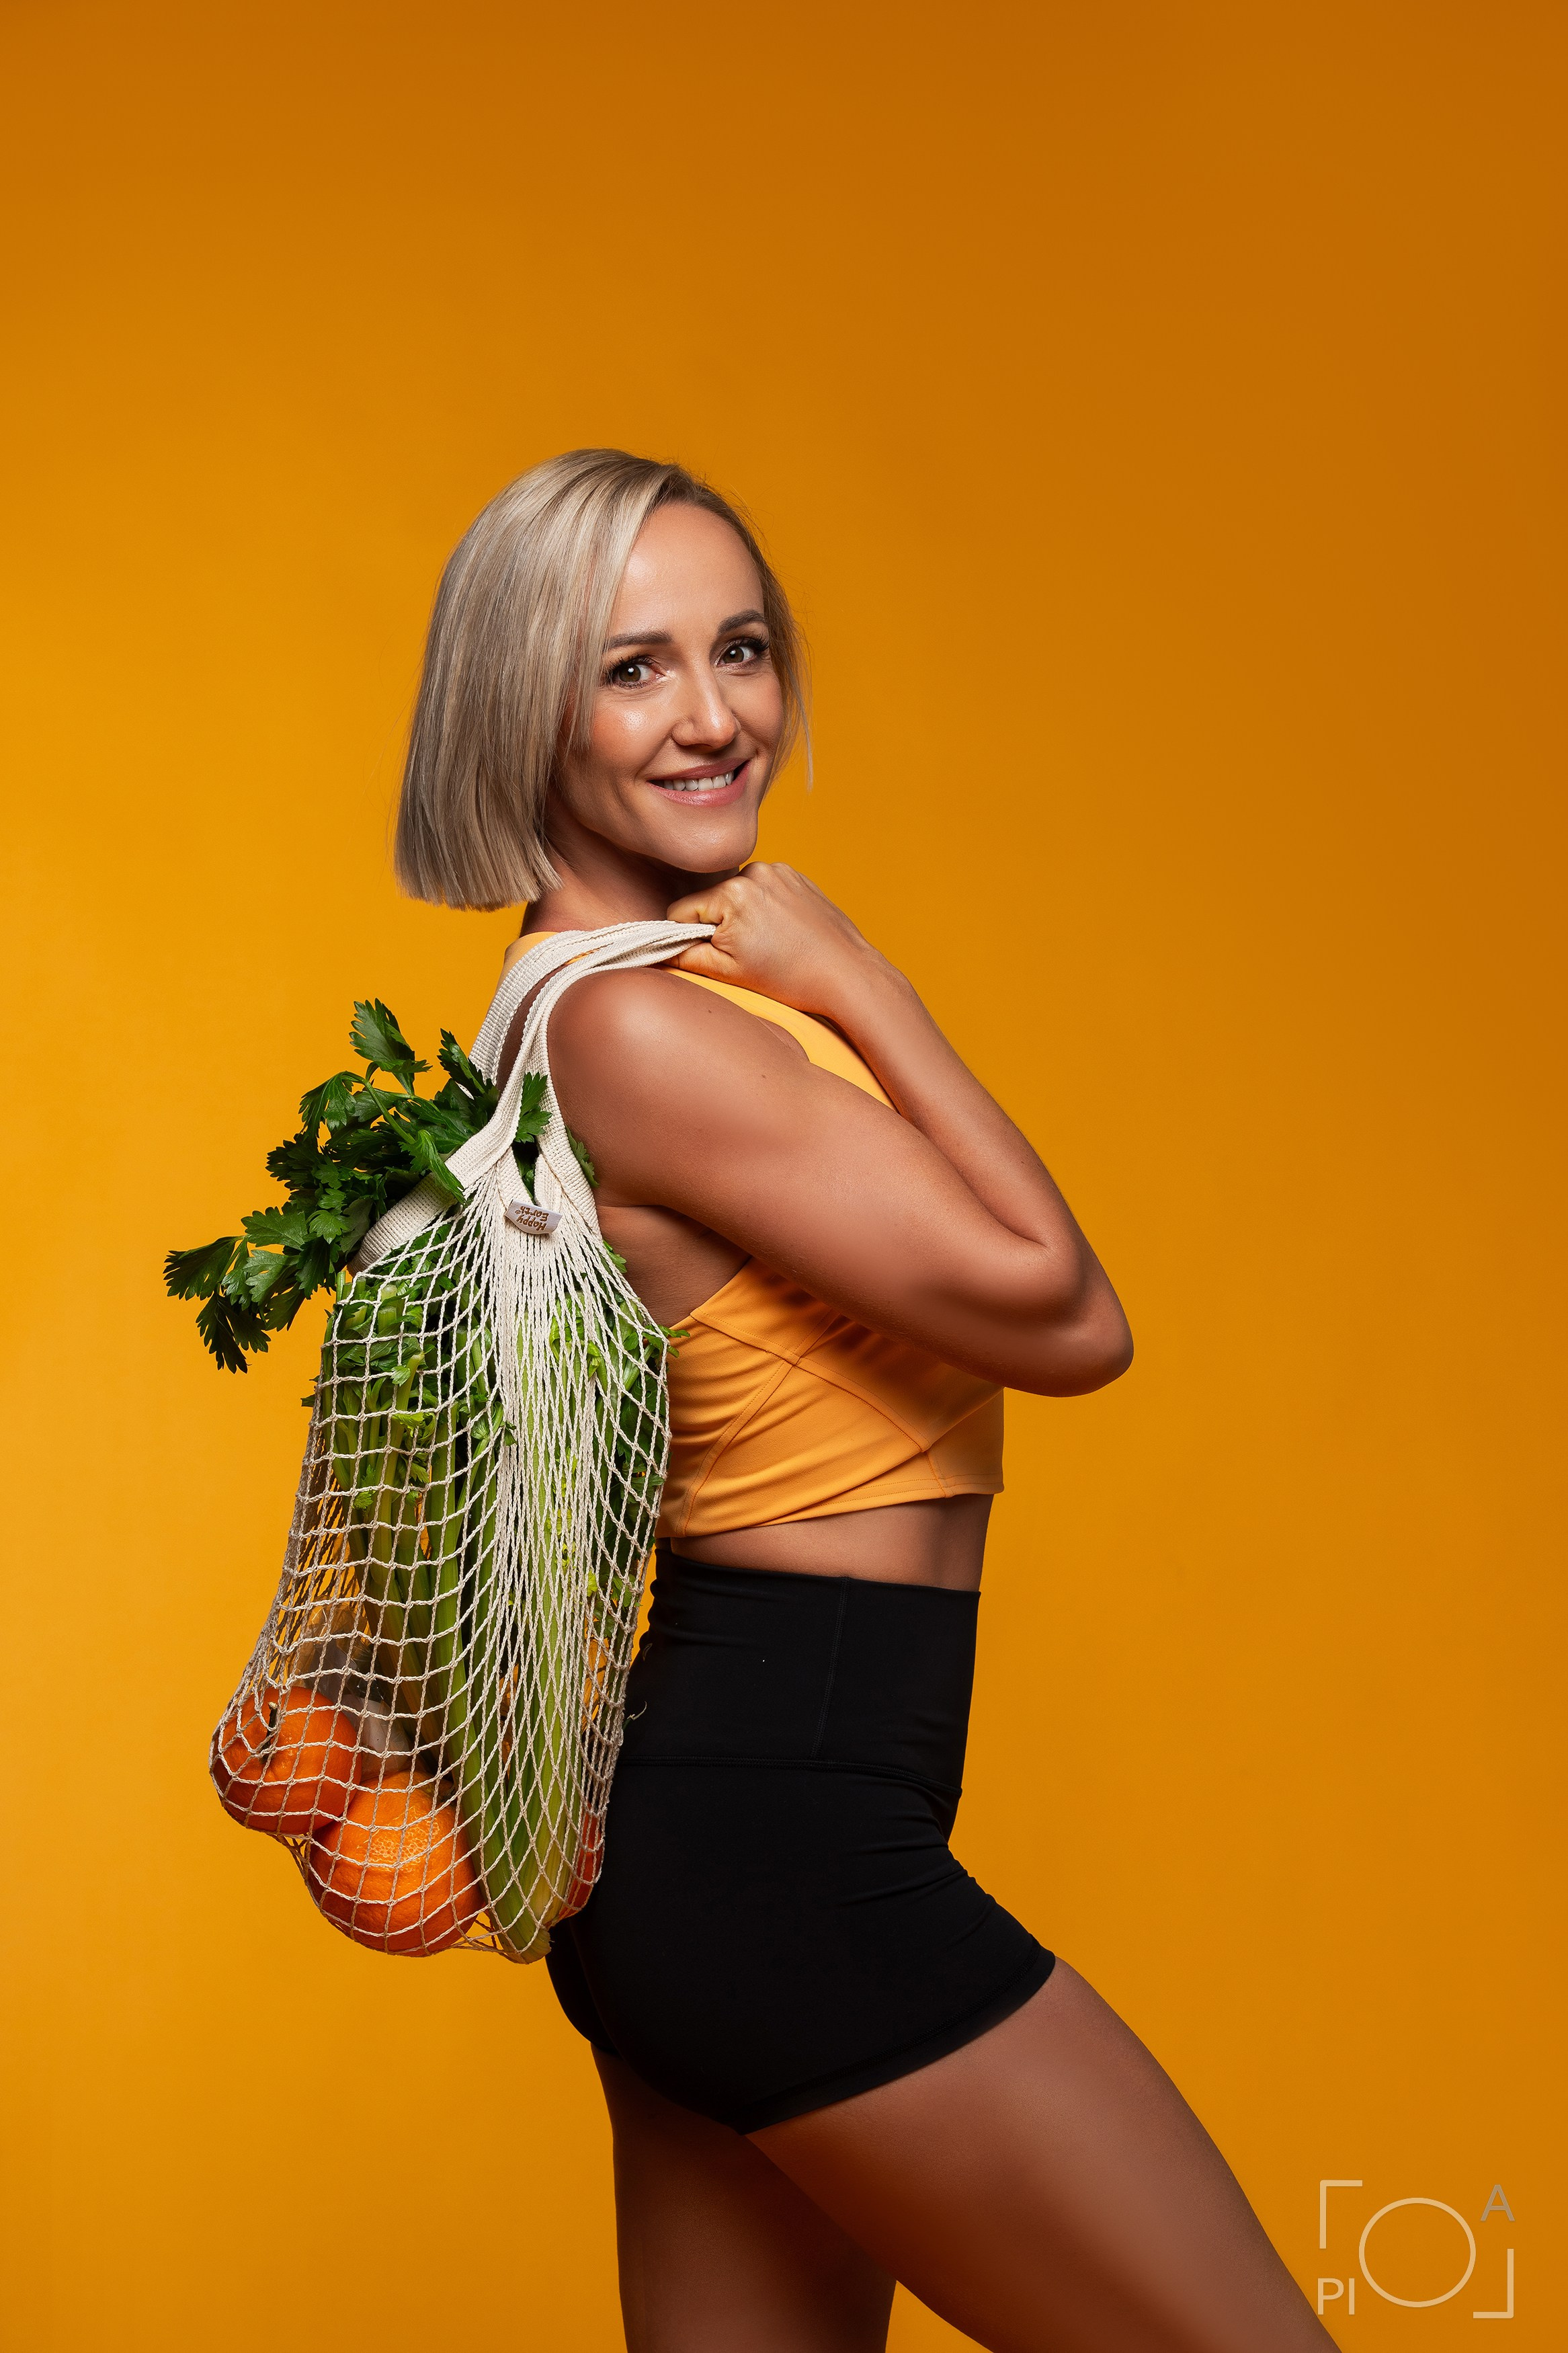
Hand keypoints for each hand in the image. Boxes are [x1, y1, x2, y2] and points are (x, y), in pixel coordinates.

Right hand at [666, 864, 886, 1019]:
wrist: (847, 974)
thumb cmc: (792, 978)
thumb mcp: (728, 973)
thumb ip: (684, 956)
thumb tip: (656, 950)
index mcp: (733, 893)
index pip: (681, 911)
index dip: (686, 938)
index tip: (709, 956)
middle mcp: (755, 872)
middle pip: (710, 901)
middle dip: (718, 926)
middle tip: (748, 954)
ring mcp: (779, 871)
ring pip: (736, 896)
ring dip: (742, 916)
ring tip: (770, 944)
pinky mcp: (796, 876)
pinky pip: (762, 891)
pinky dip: (765, 909)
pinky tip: (783, 932)